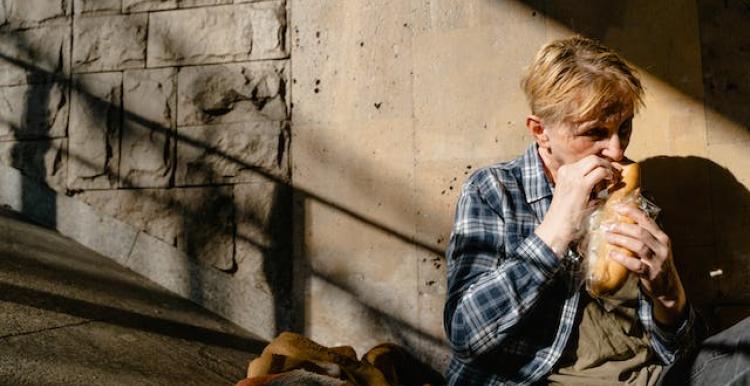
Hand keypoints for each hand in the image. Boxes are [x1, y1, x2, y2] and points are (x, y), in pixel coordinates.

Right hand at [535, 155, 619, 256]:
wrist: (556, 226)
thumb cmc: (566, 214)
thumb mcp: (573, 193)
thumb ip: (584, 184)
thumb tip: (603, 180)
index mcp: (564, 171)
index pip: (586, 161)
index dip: (600, 165)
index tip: (608, 172)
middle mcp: (567, 171)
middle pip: (592, 158)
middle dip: (606, 163)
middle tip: (614, 173)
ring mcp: (573, 176)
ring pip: (596, 161)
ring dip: (608, 168)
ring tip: (613, 178)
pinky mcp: (581, 185)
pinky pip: (600, 172)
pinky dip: (609, 175)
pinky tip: (612, 182)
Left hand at [605, 205, 686, 325]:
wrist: (667, 286)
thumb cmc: (654, 262)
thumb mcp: (654, 246)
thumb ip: (643, 235)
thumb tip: (620, 220)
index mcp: (662, 237)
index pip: (646, 220)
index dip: (632, 211)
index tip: (617, 207)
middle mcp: (662, 247)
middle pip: (641, 232)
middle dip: (622, 227)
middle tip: (607, 226)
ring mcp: (658, 261)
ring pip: (638, 246)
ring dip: (620, 240)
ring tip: (607, 237)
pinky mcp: (652, 274)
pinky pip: (636, 264)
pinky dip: (622, 258)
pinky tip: (612, 254)